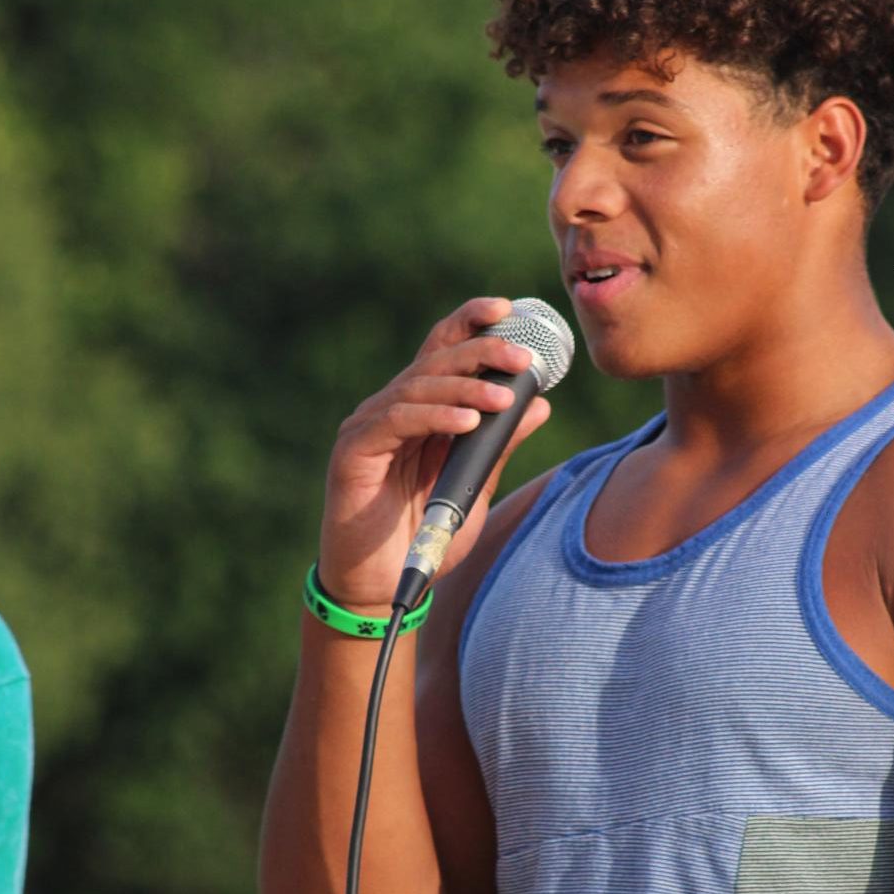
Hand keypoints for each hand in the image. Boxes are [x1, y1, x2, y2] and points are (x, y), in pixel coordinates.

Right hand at [317, 296, 551, 608]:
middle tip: (523, 357)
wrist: (381, 586)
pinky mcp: (353, 452)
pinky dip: (434, 417)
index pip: (444, 349)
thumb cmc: (425, 535)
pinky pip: (397, 421)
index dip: (472, 322)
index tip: (510, 308)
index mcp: (421, 410)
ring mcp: (369, 427)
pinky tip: (466, 422)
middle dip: (481, 351)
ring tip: (503, 398)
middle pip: (435, 359)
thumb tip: (539, 404)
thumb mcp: (475, 486)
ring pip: (418, 386)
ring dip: (465, 388)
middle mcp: (391, 408)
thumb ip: (499, 446)